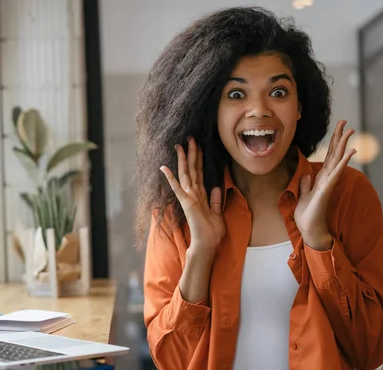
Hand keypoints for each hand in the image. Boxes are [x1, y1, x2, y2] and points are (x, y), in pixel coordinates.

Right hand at [160, 137, 225, 252]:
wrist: (207, 244)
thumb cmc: (211, 232)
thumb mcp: (217, 213)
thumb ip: (215, 200)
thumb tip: (217, 188)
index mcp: (201, 195)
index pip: (199, 173)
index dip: (199, 159)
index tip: (198, 146)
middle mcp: (193, 194)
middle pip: (192, 169)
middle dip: (192, 153)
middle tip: (190, 137)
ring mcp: (189, 197)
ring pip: (186, 174)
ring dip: (183, 159)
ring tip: (180, 145)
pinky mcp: (186, 202)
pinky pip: (177, 187)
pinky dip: (171, 177)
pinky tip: (164, 167)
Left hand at [294, 120, 356, 249]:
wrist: (309, 229)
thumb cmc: (307, 214)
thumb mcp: (303, 195)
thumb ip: (306, 184)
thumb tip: (305, 175)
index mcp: (321, 178)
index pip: (329, 156)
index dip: (333, 142)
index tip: (338, 128)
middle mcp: (327, 178)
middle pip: (335, 154)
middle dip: (339, 137)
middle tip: (346, 121)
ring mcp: (328, 183)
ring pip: (337, 160)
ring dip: (344, 145)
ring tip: (351, 131)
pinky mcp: (326, 189)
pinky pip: (335, 173)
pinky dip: (343, 162)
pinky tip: (349, 153)